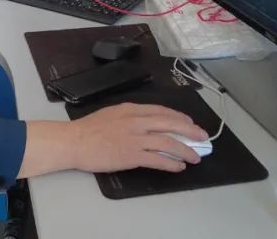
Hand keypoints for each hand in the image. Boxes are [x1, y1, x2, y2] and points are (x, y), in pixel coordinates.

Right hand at [18, 103, 208, 178]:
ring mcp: (135, 138)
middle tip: (203, 137)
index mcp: (131, 109)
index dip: (179, 118)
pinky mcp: (132, 155)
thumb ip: (130, 117)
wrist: (73, 141)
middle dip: (190, 131)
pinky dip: (171, 163)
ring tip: (195, 157)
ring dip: (185, 150)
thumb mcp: (112, 113)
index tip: (189, 123)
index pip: (162, 111)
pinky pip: (157, 159)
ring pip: (168, 142)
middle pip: (170, 124)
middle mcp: (136, 121)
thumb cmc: (88, 129)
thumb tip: (147, 123)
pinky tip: (179, 166)